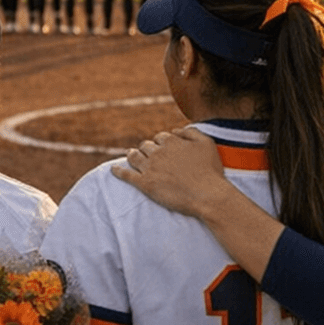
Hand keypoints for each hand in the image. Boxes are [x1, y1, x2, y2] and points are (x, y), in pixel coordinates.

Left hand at [113, 127, 231, 218]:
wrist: (207, 195)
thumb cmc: (210, 170)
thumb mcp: (207, 143)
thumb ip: (191, 132)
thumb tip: (176, 130)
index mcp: (171, 141)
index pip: (160, 137)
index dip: (161, 142)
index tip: (163, 148)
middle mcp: (158, 152)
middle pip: (146, 146)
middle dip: (146, 148)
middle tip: (146, 154)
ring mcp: (150, 168)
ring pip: (134, 157)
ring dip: (132, 155)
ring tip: (130, 156)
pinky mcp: (145, 184)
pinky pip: (127, 175)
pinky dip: (118, 171)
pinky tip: (113, 170)